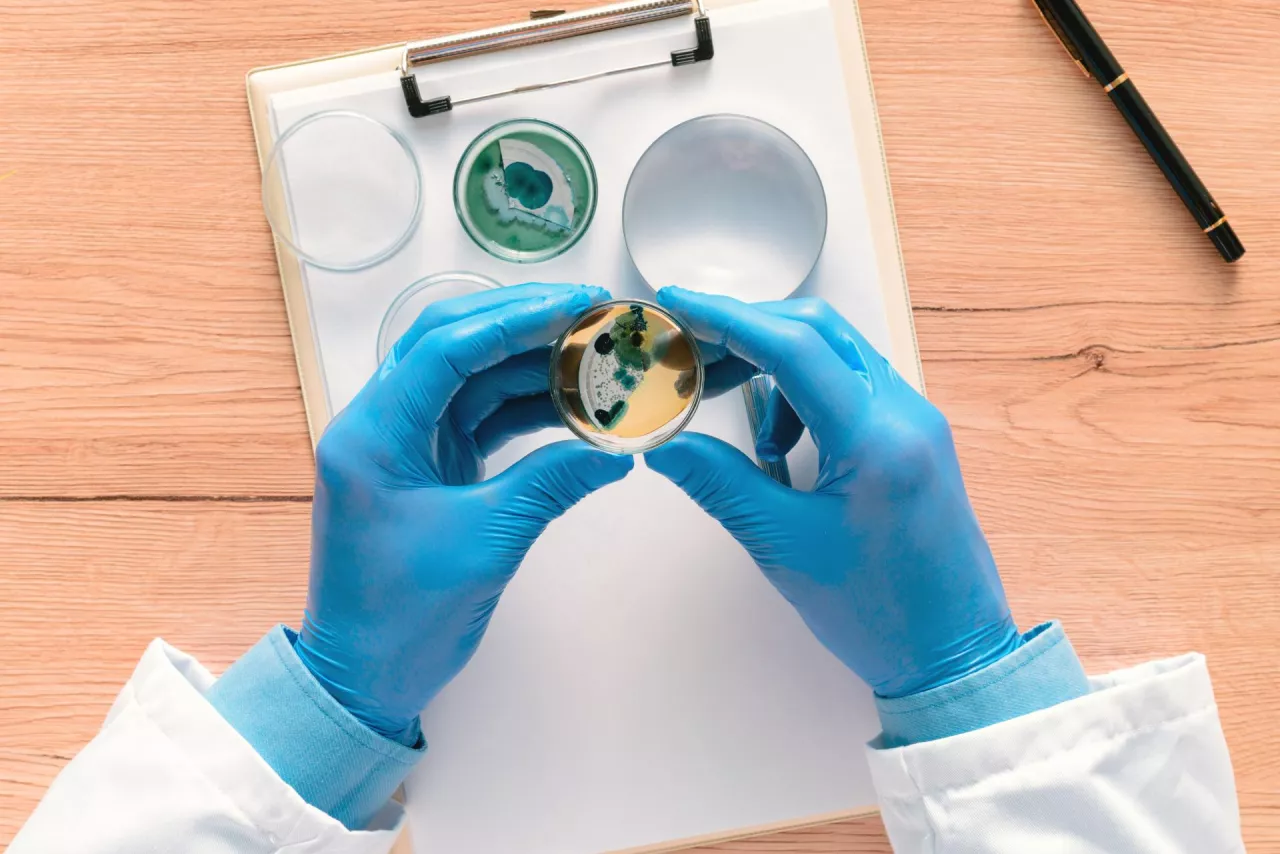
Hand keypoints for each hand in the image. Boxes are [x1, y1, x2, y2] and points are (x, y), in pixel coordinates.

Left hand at [297, 283, 633, 740]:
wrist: (364, 677)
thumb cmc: (399, 618)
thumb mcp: (485, 543)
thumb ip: (550, 483)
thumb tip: (616, 447)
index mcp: (373, 433)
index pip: (444, 346)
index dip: (513, 317)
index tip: (576, 305)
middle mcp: (382, 425)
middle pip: (454, 345)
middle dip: (523, 323)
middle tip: (591, 313)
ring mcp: (406, 446)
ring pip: (472, 379)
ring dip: (531, 365)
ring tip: (595, 352)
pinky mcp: (429, 469)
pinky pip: (481, 418)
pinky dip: (527, 409)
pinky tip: (575, 403)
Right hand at [645, 288, 1020, 697]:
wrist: (954, 655)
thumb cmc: (879, 612)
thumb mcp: (783, 546)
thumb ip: (720, 483)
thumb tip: (662, 444)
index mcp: (877, 436)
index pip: (793, 347)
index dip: (727, 318)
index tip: (676, 304)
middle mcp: (905, 413)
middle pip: (818, 332)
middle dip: (749, 333)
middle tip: (692, 355)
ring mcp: (915, 422)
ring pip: (835, 356)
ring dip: (777, 371)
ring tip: (745, 430)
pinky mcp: (914, 439)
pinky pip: (851, 388)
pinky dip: (805, 399)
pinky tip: (783, 453)